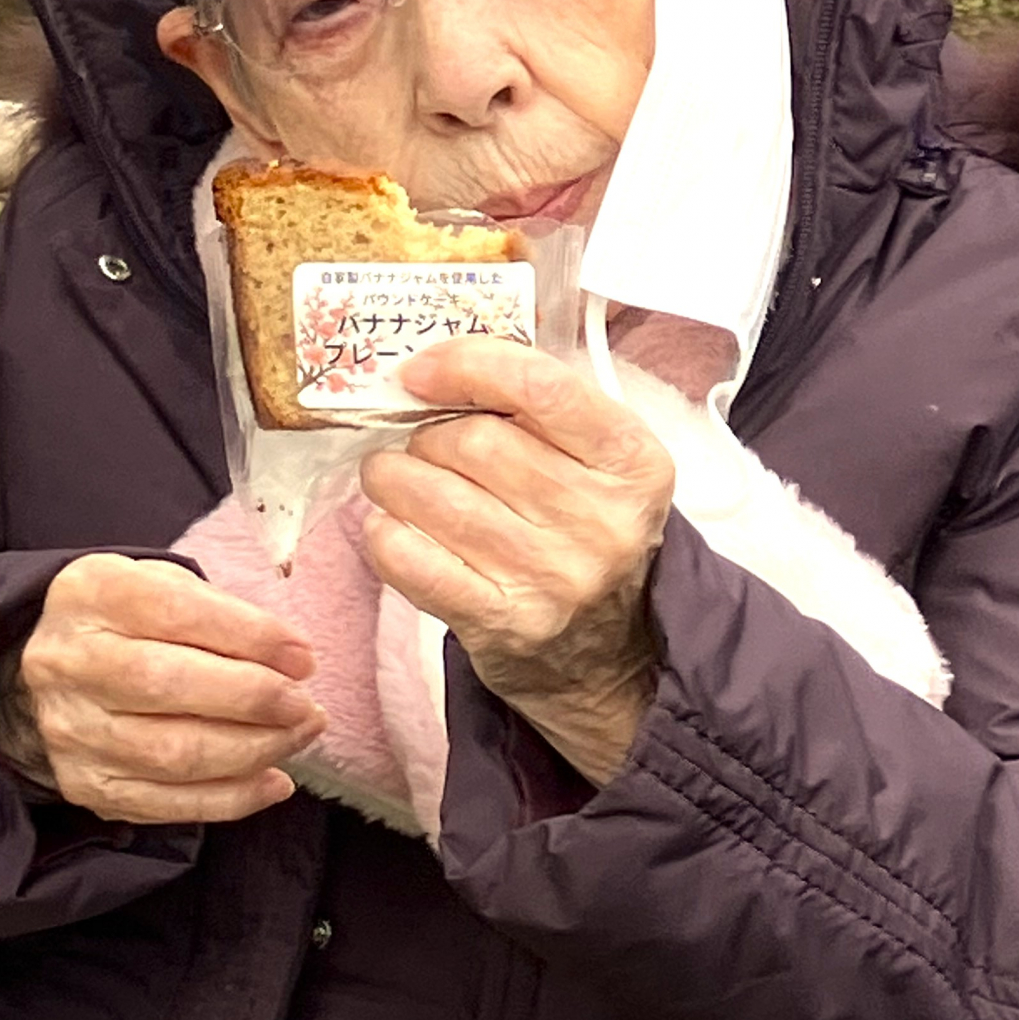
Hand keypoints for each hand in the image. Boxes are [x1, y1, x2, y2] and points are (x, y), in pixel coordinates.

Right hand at [12, 554, 324, 823]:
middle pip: (168, 686)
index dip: (250, 636)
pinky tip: (273, 781)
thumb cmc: (131, 622)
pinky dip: (231, 798)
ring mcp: (72, 731)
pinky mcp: (86, 784)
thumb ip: (222, 612)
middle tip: (308, 707)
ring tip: (299, 735)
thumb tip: (293, 659)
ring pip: (172, 754)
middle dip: (255, 700)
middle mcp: (70, 663)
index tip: (304, 657)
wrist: (55, 672)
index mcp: (92, 594)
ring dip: (254, 750)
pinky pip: (166, 804)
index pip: (177, 612)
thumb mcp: (165, 585)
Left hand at [360, 340, 673, 784]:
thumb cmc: (586, 532)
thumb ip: (539, 406)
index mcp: (633, 461)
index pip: (539, 386)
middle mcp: (603, 520)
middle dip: (427, 434)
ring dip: (393, 477)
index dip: (465, 365)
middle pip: (475, 440)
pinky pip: (411, 558)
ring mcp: (554, 577)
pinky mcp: (503, 623)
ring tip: (392, 478)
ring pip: (435, 495)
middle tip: (421, 445)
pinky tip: (393, 526)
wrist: (607, 654)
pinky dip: (385, 532)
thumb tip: (433, 366)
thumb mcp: (600, 462)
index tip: (420, 371)